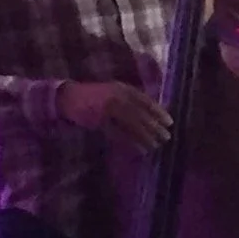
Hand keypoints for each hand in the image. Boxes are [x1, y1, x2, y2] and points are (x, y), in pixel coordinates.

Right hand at [58, 81, 172, 152]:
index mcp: (124, 89)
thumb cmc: (96, 95)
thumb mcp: (116, 91)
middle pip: (141, 114)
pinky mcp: (98, 120)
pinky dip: (129, 141)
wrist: (68, 97)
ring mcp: (107, 108)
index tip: (170, 122)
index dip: (159, 112)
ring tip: (155, 145)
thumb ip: (132, 99)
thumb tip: (153, 112)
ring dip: (145, 136)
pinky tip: (139, 148)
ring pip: (131, 124)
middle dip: (154, 126)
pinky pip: (118, 133)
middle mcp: (118, 97)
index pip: (146, 101)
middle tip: (166, 137)